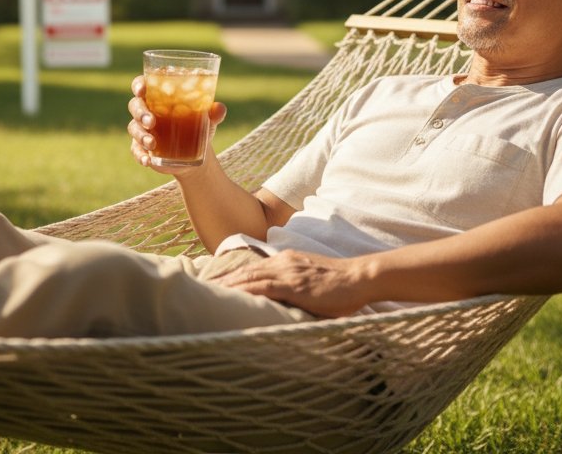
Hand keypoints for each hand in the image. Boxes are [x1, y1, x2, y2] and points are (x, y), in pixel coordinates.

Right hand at [127, 75, 226, 175]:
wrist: (197, 153)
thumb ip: (214, 112)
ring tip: (153, 144)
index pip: (143, 84)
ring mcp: (143, 130)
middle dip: (140, 113)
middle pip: (135, 105)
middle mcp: (148, 110)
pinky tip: (147, 160)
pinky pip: (135, 149)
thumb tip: (219, 108)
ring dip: (141, 135)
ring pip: (134, 128)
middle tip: (151, 122)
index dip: (139, 85)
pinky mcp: (142, 148)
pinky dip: (139, 155)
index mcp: (159, 96)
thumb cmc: (200, 125)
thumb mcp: (209, 119)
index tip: (142, 90)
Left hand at [211, 249, 368, 317]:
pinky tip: (232, 296)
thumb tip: (285, 300)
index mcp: (287, 260)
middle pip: (246, 271)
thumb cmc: (342, 284)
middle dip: (223, 279)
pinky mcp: (294, 285)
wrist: (360, 277)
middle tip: (201, 286)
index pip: (254, 268)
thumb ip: (297, 286)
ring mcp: (288, 272)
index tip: (215, 281)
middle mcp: (284, 262)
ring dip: (228, 285)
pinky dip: (245, 291)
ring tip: (208, 292)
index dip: (233, 274)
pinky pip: (264, 288)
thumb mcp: (313, 281)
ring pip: (250, 278)